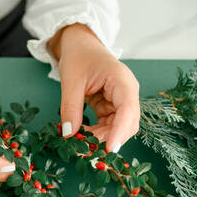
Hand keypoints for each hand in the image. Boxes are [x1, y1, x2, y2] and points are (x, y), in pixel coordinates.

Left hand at [50, 24, 139, 152]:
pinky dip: (96, 133)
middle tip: (87, 150)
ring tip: (81, 143)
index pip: (127, 111)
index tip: (110, 149)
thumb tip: (69, 134)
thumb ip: (70, 107)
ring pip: (117, 127)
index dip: (119, 132)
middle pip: (126, 123)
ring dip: (101, 138)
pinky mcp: (111, 106)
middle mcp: (126, 93)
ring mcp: (120, 100)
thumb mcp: (71, 81)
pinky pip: (107, 125)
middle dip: (109, 138)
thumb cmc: (78, 56)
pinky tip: (82, 136)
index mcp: (122, 81)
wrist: (79, 45)